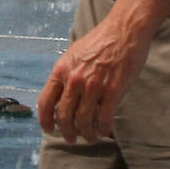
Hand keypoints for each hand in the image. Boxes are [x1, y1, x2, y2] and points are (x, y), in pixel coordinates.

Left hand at [37, 0, 169, 141]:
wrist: (124, 30)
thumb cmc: (100, 41)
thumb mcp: (74, 55)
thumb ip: (67, 75)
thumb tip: (62, 97)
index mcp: (61, 70)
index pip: (46, 102)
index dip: (45, 120)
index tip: (49, 129)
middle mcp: (74, 79)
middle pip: (64, 116)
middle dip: (66, 132)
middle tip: (71, 138)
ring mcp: (93, 86)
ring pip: (83, 120)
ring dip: (86, 134)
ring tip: (89, 138)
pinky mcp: (113, 90)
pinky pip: (104, 117)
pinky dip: (102, 128)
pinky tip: (103, 131)